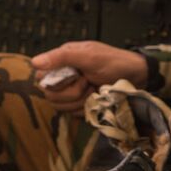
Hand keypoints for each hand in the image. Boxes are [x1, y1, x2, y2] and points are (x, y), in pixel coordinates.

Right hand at [31, 41, 147, 112]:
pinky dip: (85, 108)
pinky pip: (72, 114)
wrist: (136, 77)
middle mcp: (64, 76)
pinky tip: (96, 99)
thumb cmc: (113, 62)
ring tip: (94, 89)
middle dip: (72, 92)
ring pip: (60, 107)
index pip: (41, 77)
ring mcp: (71, 92)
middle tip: (87, 82)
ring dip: (80, 101)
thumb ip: (62, 57)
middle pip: (50, 95)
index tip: (75, 76)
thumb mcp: (88, 56)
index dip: (55, 82)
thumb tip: (34, 62)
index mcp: (62, 60)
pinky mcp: (80, 105)